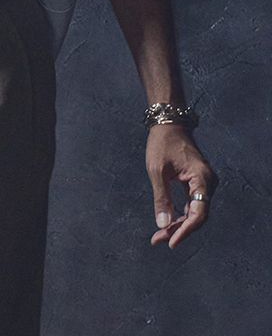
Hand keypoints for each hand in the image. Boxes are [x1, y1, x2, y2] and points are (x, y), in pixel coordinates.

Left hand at [146, 124, 216, 247]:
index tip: (171, 242)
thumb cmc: (162, 143)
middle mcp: (208, 183)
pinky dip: (181, 214)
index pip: (198, 214)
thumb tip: (162, 224)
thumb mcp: (157, 170)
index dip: (185, 230)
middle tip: (159, 240)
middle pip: (197, 216)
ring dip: (179, 224)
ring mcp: (204, 183)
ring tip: (160, 235)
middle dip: (179, 230)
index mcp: (202, 179)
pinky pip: (192, 204)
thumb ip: (161, 198)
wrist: (168, 123)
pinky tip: (168, 223)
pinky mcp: (197, 182)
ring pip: (194, 212)